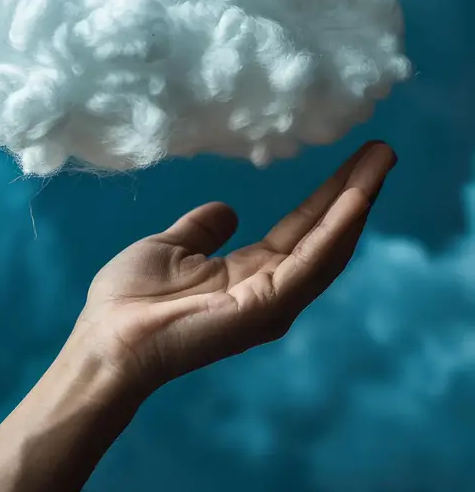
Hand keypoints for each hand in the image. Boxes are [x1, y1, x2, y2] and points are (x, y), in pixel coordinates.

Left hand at [72, 140, 396, 398]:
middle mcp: (273, 287)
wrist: (107, 340)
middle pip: (325, 232)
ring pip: (328, 244)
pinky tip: (357, 198)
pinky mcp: (268, 306)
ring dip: (357, 201)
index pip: (302, 227)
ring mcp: (274, 300)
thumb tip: (228, 209)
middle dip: (356, 190)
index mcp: (251, 273)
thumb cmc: (129, 300)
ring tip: (380, 161)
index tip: (355, 160)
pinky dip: (337, 229)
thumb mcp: (171, 247)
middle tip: (384, 151)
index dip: (329, 194)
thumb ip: (202, 229)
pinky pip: (310, 263)